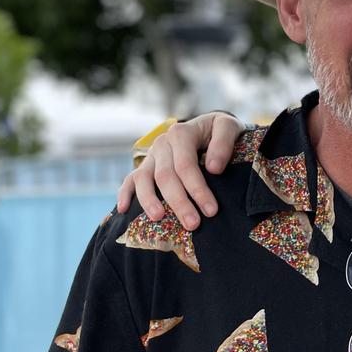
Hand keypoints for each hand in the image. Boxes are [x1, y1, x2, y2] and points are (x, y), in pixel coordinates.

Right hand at [116, 112, 245, 229]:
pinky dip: (124, 194)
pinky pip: (130, 180)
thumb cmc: (219, 131)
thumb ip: (223, 143)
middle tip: (193, 224)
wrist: (208, 127)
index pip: (185, 165)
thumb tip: (213, 168)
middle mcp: (162, 144)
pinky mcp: (145, 166)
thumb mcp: (228, 127)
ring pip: (143, 179)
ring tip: (159, 218)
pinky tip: (123, 210)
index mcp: (181, 133)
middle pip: (165, 176)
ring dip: (149, 201)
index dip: (197, 188)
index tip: (211, 210)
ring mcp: (151, 156)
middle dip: (179, 202)